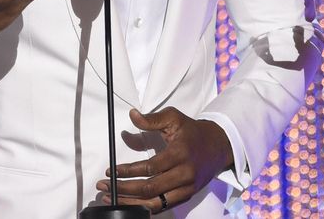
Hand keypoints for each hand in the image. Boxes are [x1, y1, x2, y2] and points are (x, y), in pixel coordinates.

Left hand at [97, 108, 233, 213]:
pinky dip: (145, 207)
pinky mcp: (187, 196)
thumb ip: (152, 119)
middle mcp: (185, 174)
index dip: (128, 171)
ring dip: (131, 203)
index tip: (111, 171)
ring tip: (112, 199)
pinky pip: (163, 206)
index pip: (150, 168)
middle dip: (124, 190)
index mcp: (180, 153)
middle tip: (105, 187)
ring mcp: (187, 188)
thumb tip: (132, 115)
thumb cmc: (192, 131)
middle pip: (150, 189)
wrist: (218, 146)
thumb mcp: (174, 118)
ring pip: (156, 203)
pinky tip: (130, 204)